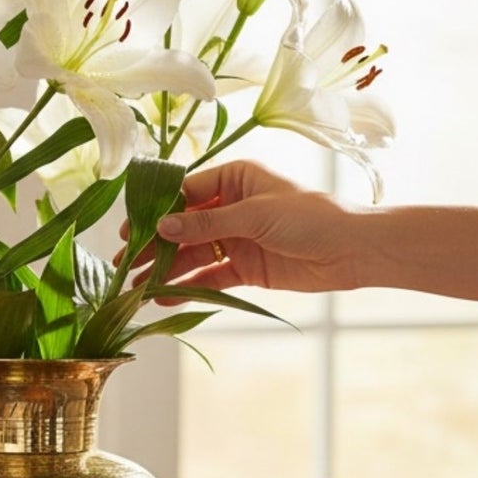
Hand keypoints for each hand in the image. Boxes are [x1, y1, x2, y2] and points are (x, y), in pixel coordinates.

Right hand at [133, 160, 363, 293]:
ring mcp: (237, 238)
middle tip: (125, 264)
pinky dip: (189, 287)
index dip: (156, 211)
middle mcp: (232, 206)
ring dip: (167, 270)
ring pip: (193, 254)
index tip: (130, 230)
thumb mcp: (255, 214)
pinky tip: (166, 298)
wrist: (352, 251)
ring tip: (138, 288)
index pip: (185, 192)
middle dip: (154, 245)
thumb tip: (163, 226)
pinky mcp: (246, 267)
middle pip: (183, 226)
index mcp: (234, 179)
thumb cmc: (311, 217)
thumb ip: (207, 223)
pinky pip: (210, 276)